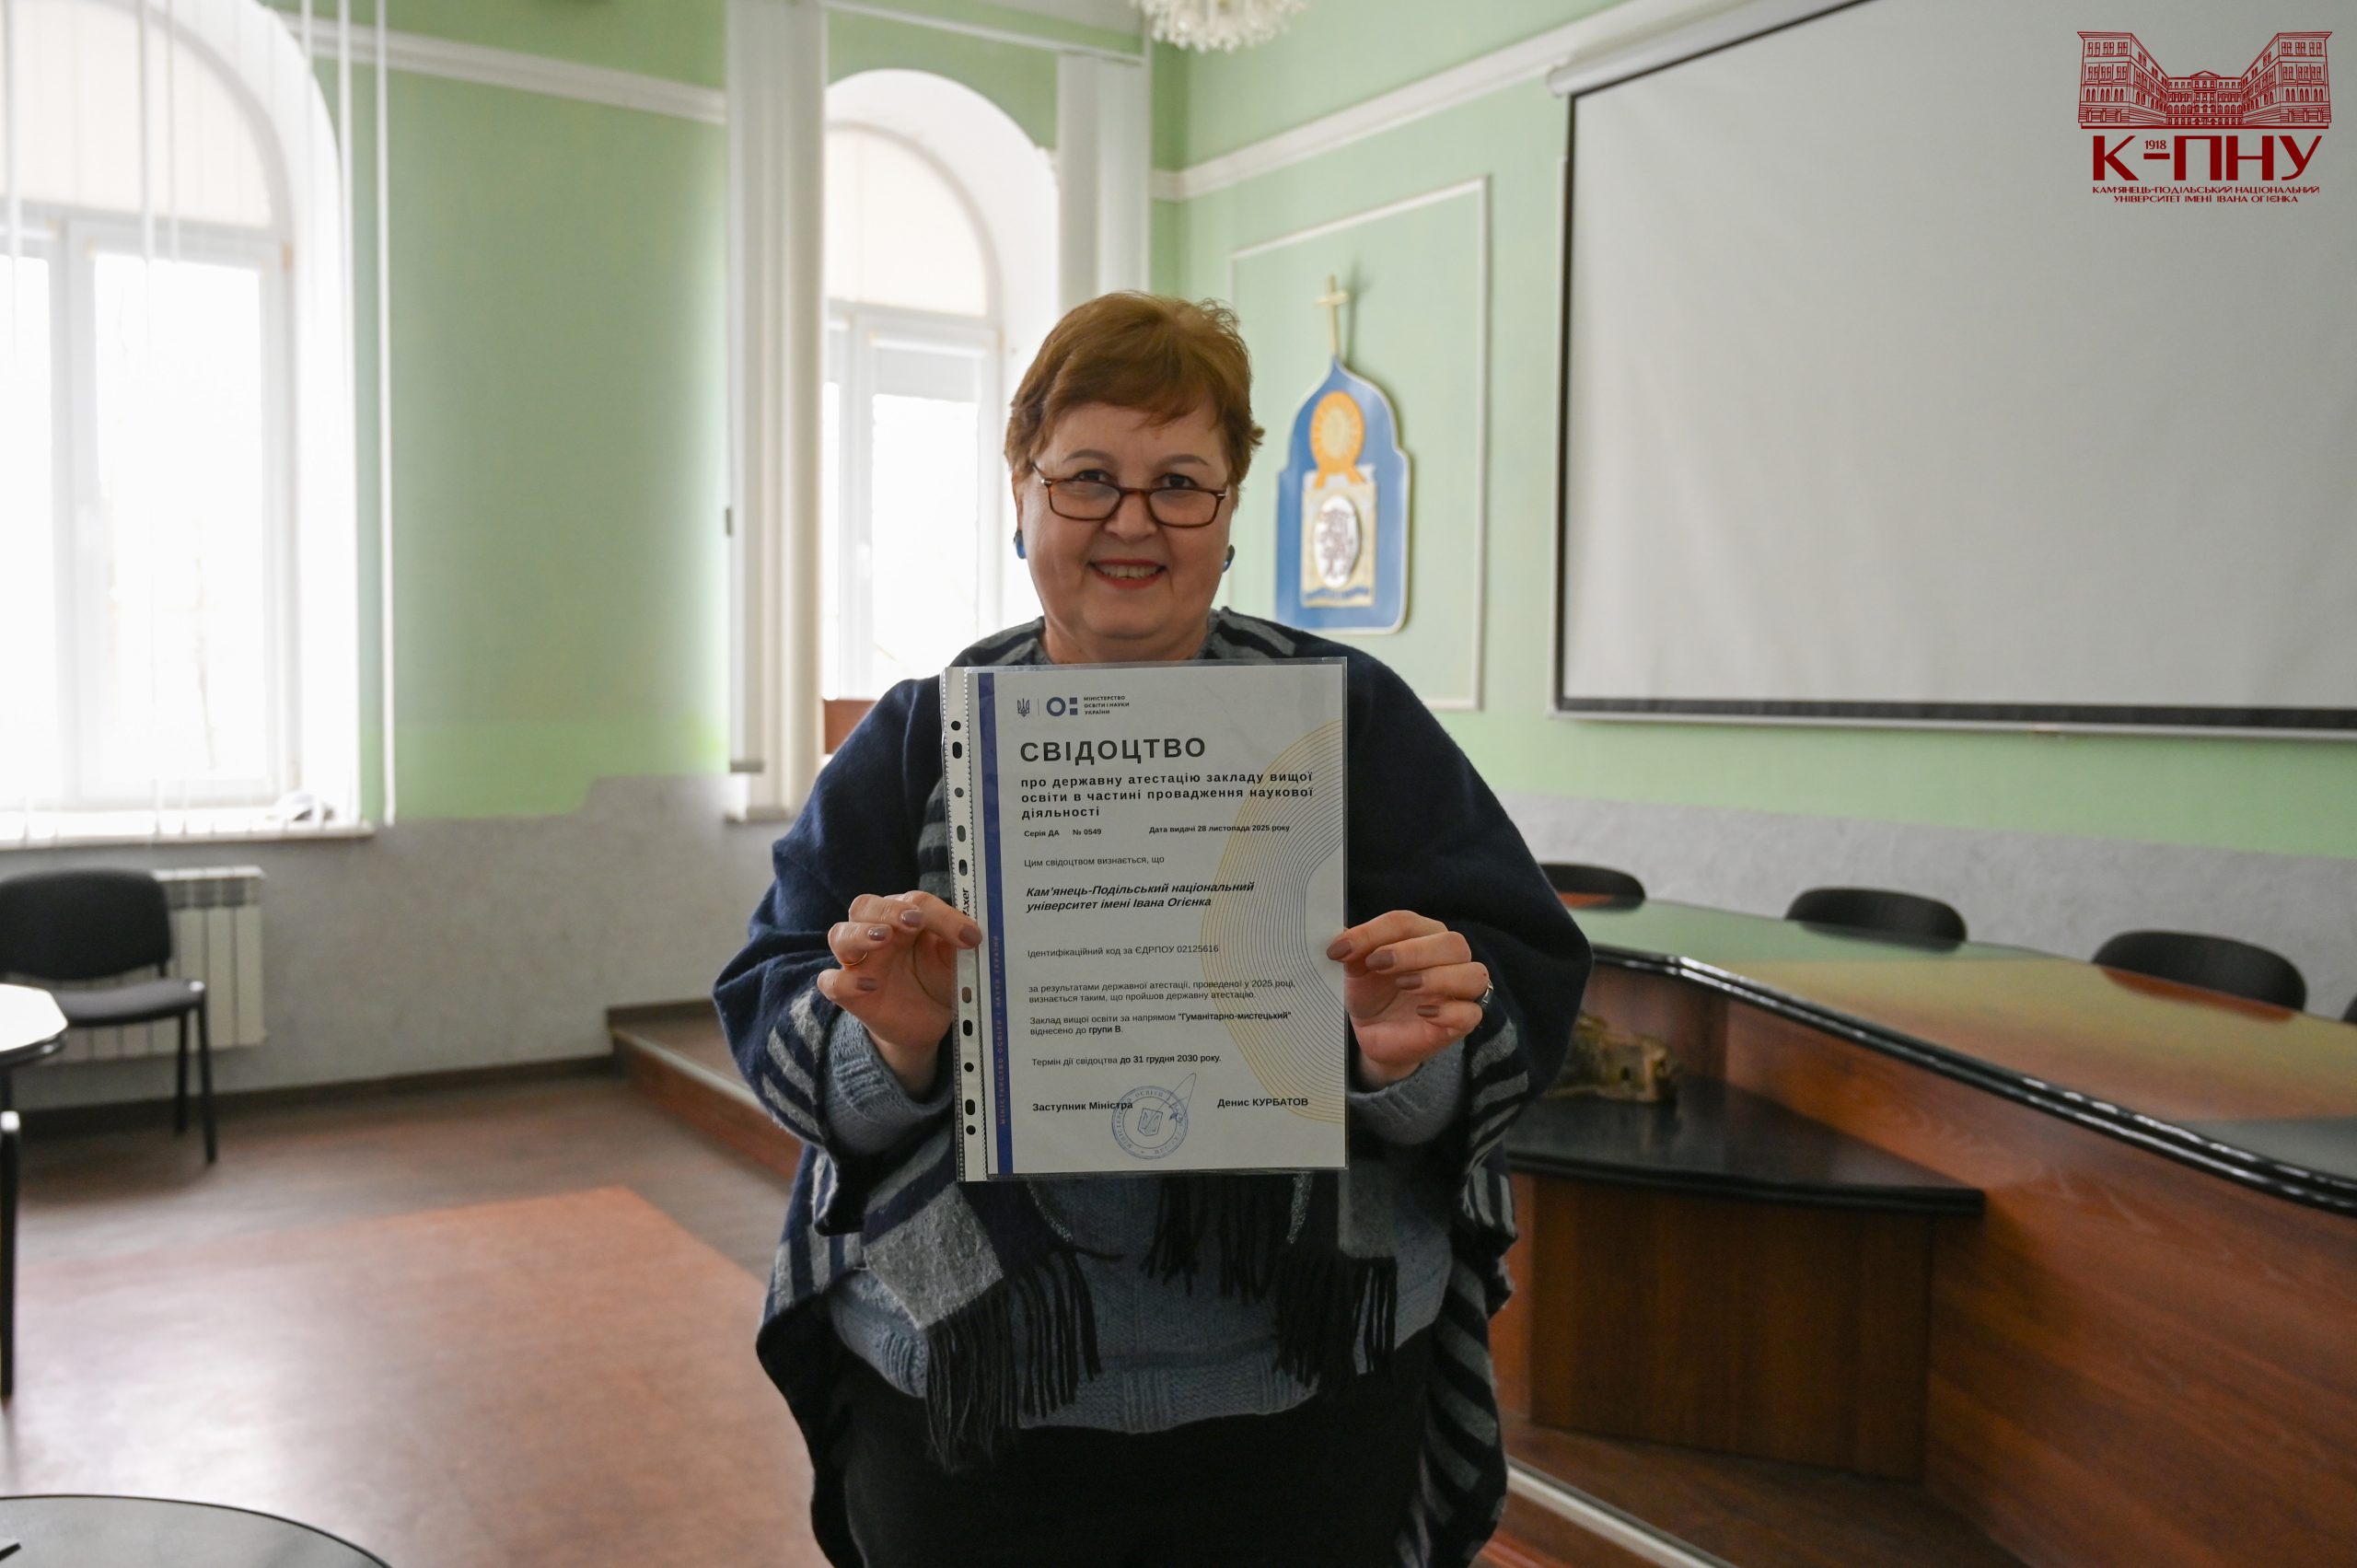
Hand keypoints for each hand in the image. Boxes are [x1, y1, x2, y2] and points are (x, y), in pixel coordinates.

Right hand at [814, 891, 981, 1094]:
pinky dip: (844, 980)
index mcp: (905, 917)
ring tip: (884, 938)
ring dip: (860, 933)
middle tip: (913, 920)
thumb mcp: (956, 961)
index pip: (914, 903)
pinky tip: (869, 985)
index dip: (941, 915)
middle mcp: (877, 934)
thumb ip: (960, 945)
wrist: (931, 1021)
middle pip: (864, 906)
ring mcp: (860, 963)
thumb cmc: (940, 979)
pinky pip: (831, 982)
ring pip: (840, 935)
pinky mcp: (851, 995)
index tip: (970, 936)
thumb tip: (973, 934)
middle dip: (888, 910)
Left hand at [1327, 911, 1489, 1088]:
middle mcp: (1449, 957)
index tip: (1341, 949)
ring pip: (1472, 974)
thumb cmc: (1373, 994)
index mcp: (1424, 934)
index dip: (1374, 932)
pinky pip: (1471, 1013)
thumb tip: (1341, 936)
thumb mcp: (1356, 971)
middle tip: (1377, 963)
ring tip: (1404, 984)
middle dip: (1413, 951)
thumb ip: (1354, 951)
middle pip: (1450, 943)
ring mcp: (1459, 990)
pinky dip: (1449, 1011)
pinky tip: (1423, 1012)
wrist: (1374, 1034)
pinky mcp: (1461, 1022)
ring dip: (1437, 977)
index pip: (1407, 923)